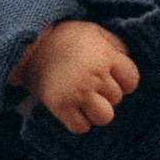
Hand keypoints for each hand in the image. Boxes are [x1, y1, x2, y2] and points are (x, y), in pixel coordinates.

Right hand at [15, 18, 139, 131]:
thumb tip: (126, 57)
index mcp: (105, 56)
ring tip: (84, 100)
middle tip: (88, 84)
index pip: (131, 80)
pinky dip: (78, 122)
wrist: (28, 47)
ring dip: (96, 112)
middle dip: (105, 94)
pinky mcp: (61, 106)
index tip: (110, 78)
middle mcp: (94, 75)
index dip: (124, 81)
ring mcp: (78, 92)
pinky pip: (82, 127)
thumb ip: (113, 44)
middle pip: (117, 99)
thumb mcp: (92, 31)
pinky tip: (71, 108)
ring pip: (105, 117)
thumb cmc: (63, 38)